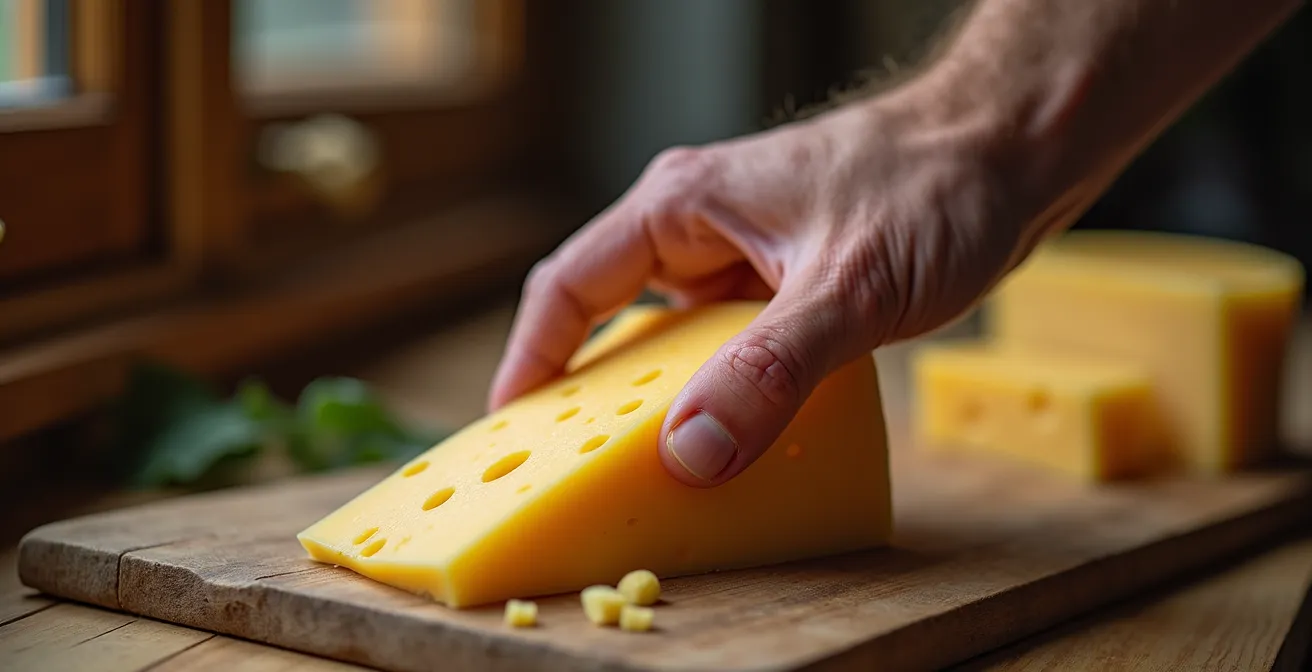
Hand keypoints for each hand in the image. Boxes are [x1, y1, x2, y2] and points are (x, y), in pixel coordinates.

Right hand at [488, 83, 1059, 487]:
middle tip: (580, 473)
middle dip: (596, 396)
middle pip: (614, 319)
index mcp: (683, 206)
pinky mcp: (784, 278)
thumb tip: (690, 451)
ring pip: (676, 339)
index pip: (569, 286)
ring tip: (655, 472)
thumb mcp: (850, 289)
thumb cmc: (936, 187)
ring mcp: (743, 253)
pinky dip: (724, 392)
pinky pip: (729, 346)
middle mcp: (700, 226)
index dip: (530, 361)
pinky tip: (740, 437)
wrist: (1016, 150)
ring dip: (667, 400)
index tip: (509, 431)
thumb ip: (769, 371)